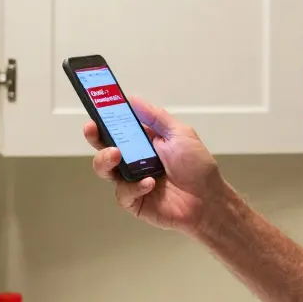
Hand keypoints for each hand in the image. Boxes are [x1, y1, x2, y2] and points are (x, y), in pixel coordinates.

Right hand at [84, 97, 223, 234]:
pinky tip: (149, 183)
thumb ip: (156, 117)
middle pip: (104, 147)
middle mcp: (133, 160)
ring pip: (105, 170)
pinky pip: (123, 193)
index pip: (117, 127)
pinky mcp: (134, 201)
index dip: (104, 118)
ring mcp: (131, 181)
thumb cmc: (197, 167)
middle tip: (93, 128)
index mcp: (143, 142)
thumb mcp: (180, 134)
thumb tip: (133, 99)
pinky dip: (134, 186)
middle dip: (95, 137)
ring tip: (115, 155)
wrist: (209, 200)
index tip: (96, 109)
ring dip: (105, 160)